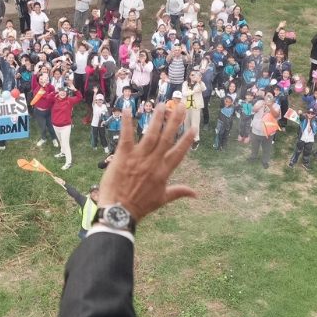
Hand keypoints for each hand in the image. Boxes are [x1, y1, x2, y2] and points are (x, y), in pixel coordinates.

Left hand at [97, 101, 195, 222]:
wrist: (119, 211)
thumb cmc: (141, 206)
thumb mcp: (163, 199)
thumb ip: (179, 192)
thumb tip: (197, 194)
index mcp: (164, 171)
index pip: (179, 152)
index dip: (187, 139)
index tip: (193, 127)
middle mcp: (153, 162)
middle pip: (167, 138)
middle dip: (175, 121)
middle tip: (181, 106)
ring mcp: (138, 157)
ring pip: (150, 134)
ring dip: (157, 119)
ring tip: (162, 105)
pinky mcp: (123, 156)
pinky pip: (127, 136)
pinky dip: (128, 123)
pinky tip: (130, 110)